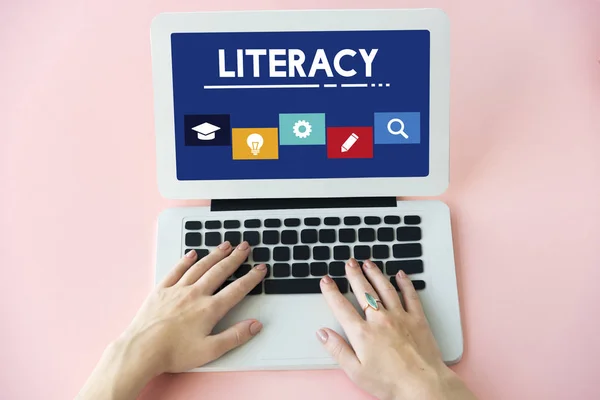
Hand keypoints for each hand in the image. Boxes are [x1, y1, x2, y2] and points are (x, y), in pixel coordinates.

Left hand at [77, 241, 265, 399]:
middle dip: (235, 258)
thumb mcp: (210, 351)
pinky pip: (176, 270)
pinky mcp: (161, 290)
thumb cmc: (173, 353)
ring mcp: (177, 290)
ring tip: (225, 245)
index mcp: (209, 309)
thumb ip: (235, 336)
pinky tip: (193, 254)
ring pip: (200, 266)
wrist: (141, 350)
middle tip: (245, 247)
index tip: (260, 269)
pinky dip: (186, 261)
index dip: (251, 278)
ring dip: (215, 254)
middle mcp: (195, 294)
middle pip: (220, 271)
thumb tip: (254, 325)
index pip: (237, 289)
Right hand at [317, 259, 475, 399]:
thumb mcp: (356, 371)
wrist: (423, 386)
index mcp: (362, 333)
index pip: (341, 307)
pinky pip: (410, 295)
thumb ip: (337, 350)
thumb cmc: (390, 382)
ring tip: (368, 263)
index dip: (331, 292)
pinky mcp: (417, 319)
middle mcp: (380, 320)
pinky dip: (405, 283)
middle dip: (354, 275)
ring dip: (375, 273)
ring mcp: (400, 317)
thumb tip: (322, 333)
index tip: (326, 281)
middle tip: (349, 263)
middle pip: (363, 291)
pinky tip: (400, 274)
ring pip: (384, 288)